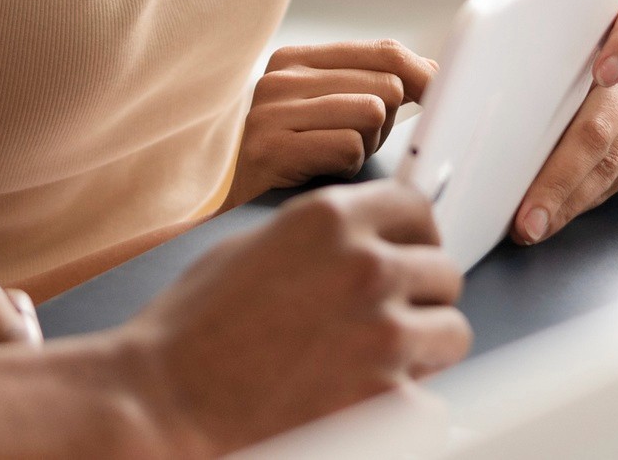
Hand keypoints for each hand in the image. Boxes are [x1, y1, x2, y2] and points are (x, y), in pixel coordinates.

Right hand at [128, 181, 469, 455]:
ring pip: (452, 333)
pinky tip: (362, 406)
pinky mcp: (391, 401)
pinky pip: (434, 403)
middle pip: (443, 271)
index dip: (413, 235)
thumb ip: (319, 238)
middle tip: (381, 319)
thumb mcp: (251, 249)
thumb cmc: (190, 335)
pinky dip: (407, 410)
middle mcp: (364, 267)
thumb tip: (363, 239)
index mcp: (328, 219)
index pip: (417, 207)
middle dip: (417, 295)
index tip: (408, 253)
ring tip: (370, 364)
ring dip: (420, 349)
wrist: (166, 403)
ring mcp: (383, 334)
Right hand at [223, 41, 435, 207]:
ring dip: (367, 145)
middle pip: (386, 85)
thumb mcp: (341, 110)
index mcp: (296, 58)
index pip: (385, 52)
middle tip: (356, 143)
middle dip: (386, 122)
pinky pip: (348, 146)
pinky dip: (349, 165)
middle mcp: (279, 77)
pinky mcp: (269, 148)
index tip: (444, 97)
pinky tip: (325, 172)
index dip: (424, 77)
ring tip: (338, 157)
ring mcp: (270, 111)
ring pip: (372, 112)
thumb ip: (380, 84)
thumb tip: (439, 73)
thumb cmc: (305, 159)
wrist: (244, 208)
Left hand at [514, 0, 617, 244]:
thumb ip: (525, 45)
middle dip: (558, 176)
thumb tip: (449, 86)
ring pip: (608, 163)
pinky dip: (576, 200)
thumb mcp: (547, 29)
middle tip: (525, 215)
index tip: (601, 71)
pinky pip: (615, 181)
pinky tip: (548, 216)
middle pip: (602, 122)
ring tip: (528, 225)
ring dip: (563, 200)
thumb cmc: (560, 45)